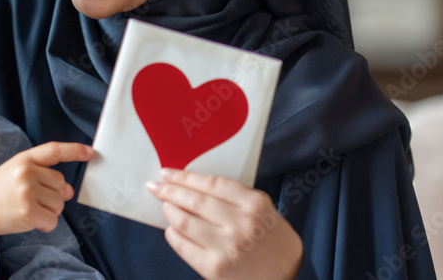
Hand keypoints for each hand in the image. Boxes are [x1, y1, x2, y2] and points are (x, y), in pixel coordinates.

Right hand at [0, 141, 93, 234]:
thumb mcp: (17, 175)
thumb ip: (44, 178)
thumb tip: (70, 191)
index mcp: (24, 159)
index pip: (54, 150)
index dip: (74, 151)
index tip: (91, 152)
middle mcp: (26, 172)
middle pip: (61, 185)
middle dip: (53, 197)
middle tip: (32, 201)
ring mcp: (27, 191)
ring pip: (59, 204)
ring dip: (48, 212)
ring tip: (27, 210)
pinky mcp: (27, 211)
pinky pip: (52, 220)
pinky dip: (45, 225)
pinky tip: (29, 221)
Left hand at [146, 169, 301, 279]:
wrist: (287, 279)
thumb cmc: (273, 242)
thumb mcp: (265, 211)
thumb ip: (237, 197)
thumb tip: (196, 185)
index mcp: (254, 205)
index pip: (211, 184)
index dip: (185, 176)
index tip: (168, 172)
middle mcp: (240, 224)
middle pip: (195, 201)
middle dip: (170, 191)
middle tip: (155, 186)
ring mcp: (226, 247)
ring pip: (184, 221)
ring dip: (169, 211)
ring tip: (164, 206)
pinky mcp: (214, 268)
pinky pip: (183, 245)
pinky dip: (173, 234)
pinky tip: (172, 229)